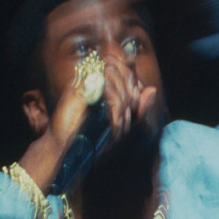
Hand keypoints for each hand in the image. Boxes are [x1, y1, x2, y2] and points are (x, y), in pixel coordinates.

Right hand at [19, 52, 156, 193]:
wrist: (67, 150)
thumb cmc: (91, 137)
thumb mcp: (120, 123)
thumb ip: (137, 108)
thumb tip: (151, 89)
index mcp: (100, 79)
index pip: (124, 67)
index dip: (134, 84)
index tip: (134, 108)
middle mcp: (91, 75)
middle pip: (121, 71)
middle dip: (130, 96)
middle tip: (126, 121)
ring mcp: (83, 79)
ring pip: (114, 78)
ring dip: (122, 107)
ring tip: (118, 129)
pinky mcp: (78, 87)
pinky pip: (106, 89)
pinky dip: (114, 111)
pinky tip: (113, 128)